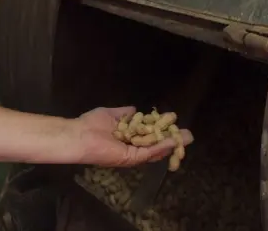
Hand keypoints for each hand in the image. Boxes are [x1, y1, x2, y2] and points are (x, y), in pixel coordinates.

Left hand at [73, 106, 193, 167]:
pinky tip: (172, 140)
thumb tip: (135, 109)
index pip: (148, 135)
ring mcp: (131, 154)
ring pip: (156, 150)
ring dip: (172, 144)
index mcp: (126, 138)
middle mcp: (131, 147)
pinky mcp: (130, 158)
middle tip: (188, 134)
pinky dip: (161, 147)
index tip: (173, 122)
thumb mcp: (110, 114)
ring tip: (187, 138)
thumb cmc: (91, 124)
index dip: (161, 129)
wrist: (79, 135)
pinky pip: (148, 153)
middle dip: (172, 140)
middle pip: (155, 145)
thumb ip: (124, 113)